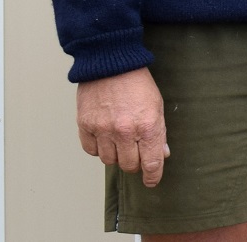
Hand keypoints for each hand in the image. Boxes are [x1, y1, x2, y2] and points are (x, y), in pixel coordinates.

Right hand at [76, 68, 169, 186]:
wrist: (111, 64)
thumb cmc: (137, 83)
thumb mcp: (157, 105)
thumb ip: (159, 132)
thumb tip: (161, 154)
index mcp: (147, 125)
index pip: (151, 162)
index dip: (152, 176)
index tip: (152, 181)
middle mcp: (124, 131)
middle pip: (129, 165)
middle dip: (135, 164)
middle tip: (136, 154)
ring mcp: (103, 129)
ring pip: (109, 161)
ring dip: (116, 156)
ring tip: (120, 142)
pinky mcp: (85, 126)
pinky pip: (91, 150)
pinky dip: (99, 148)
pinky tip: (105, 138)